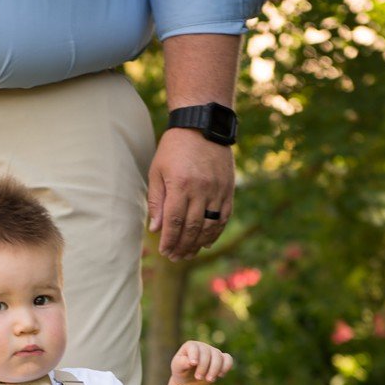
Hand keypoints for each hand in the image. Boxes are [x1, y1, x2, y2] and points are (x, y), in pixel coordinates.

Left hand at [148, 128, 234, 260]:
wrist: (203, 126)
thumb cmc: (174, 148)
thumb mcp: (157, 171)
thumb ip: (156, 201)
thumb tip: (155, 229)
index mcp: (180, 185)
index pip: (174, 221)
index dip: (169, 240)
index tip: (164, 252)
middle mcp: (200, 189)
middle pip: (192, 227)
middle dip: (182, 246)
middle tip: (175, 257)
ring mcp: (217, 190)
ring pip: (210, 226)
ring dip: (199, 243)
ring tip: (189, 254)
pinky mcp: (228, 189)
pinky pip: (223, 217)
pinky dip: (216, 232)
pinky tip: (206, 242)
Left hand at [170, 341, 233, 384]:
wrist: (191, 381)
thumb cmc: (182, 372)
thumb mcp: (177, 369)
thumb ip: (181, 364)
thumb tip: (189, 362)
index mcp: (190, 346)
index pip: (194, 347)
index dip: (194, 355)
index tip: (193, 364)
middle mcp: (203, 347)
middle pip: (207, 353)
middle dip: (204, 366)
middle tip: (198, 377)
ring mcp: (213, 352)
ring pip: (218, 356)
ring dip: (215, 369)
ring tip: (209, 379)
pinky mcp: (222, 359)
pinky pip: (228, 359)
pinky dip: (226, 367)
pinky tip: (220, 375)